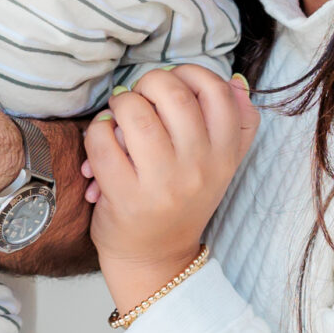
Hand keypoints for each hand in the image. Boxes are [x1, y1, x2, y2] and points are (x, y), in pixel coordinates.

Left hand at [85, 66, 257, 313]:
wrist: (155, 259)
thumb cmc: (182, 202)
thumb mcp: (220, 166)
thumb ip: (237, 124)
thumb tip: (236, 81)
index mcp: (225, 155)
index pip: (217, 91)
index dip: (191, 74)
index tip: (174, 84)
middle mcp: (199, 167)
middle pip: (173, 93)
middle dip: (149, 84)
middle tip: (140, 98)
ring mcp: (162, 183)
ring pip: (135, 112)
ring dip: (120, 105)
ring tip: (119, 117)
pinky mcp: (125, 195)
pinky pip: (102, 138)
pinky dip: (96, 131)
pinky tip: (103, 140)